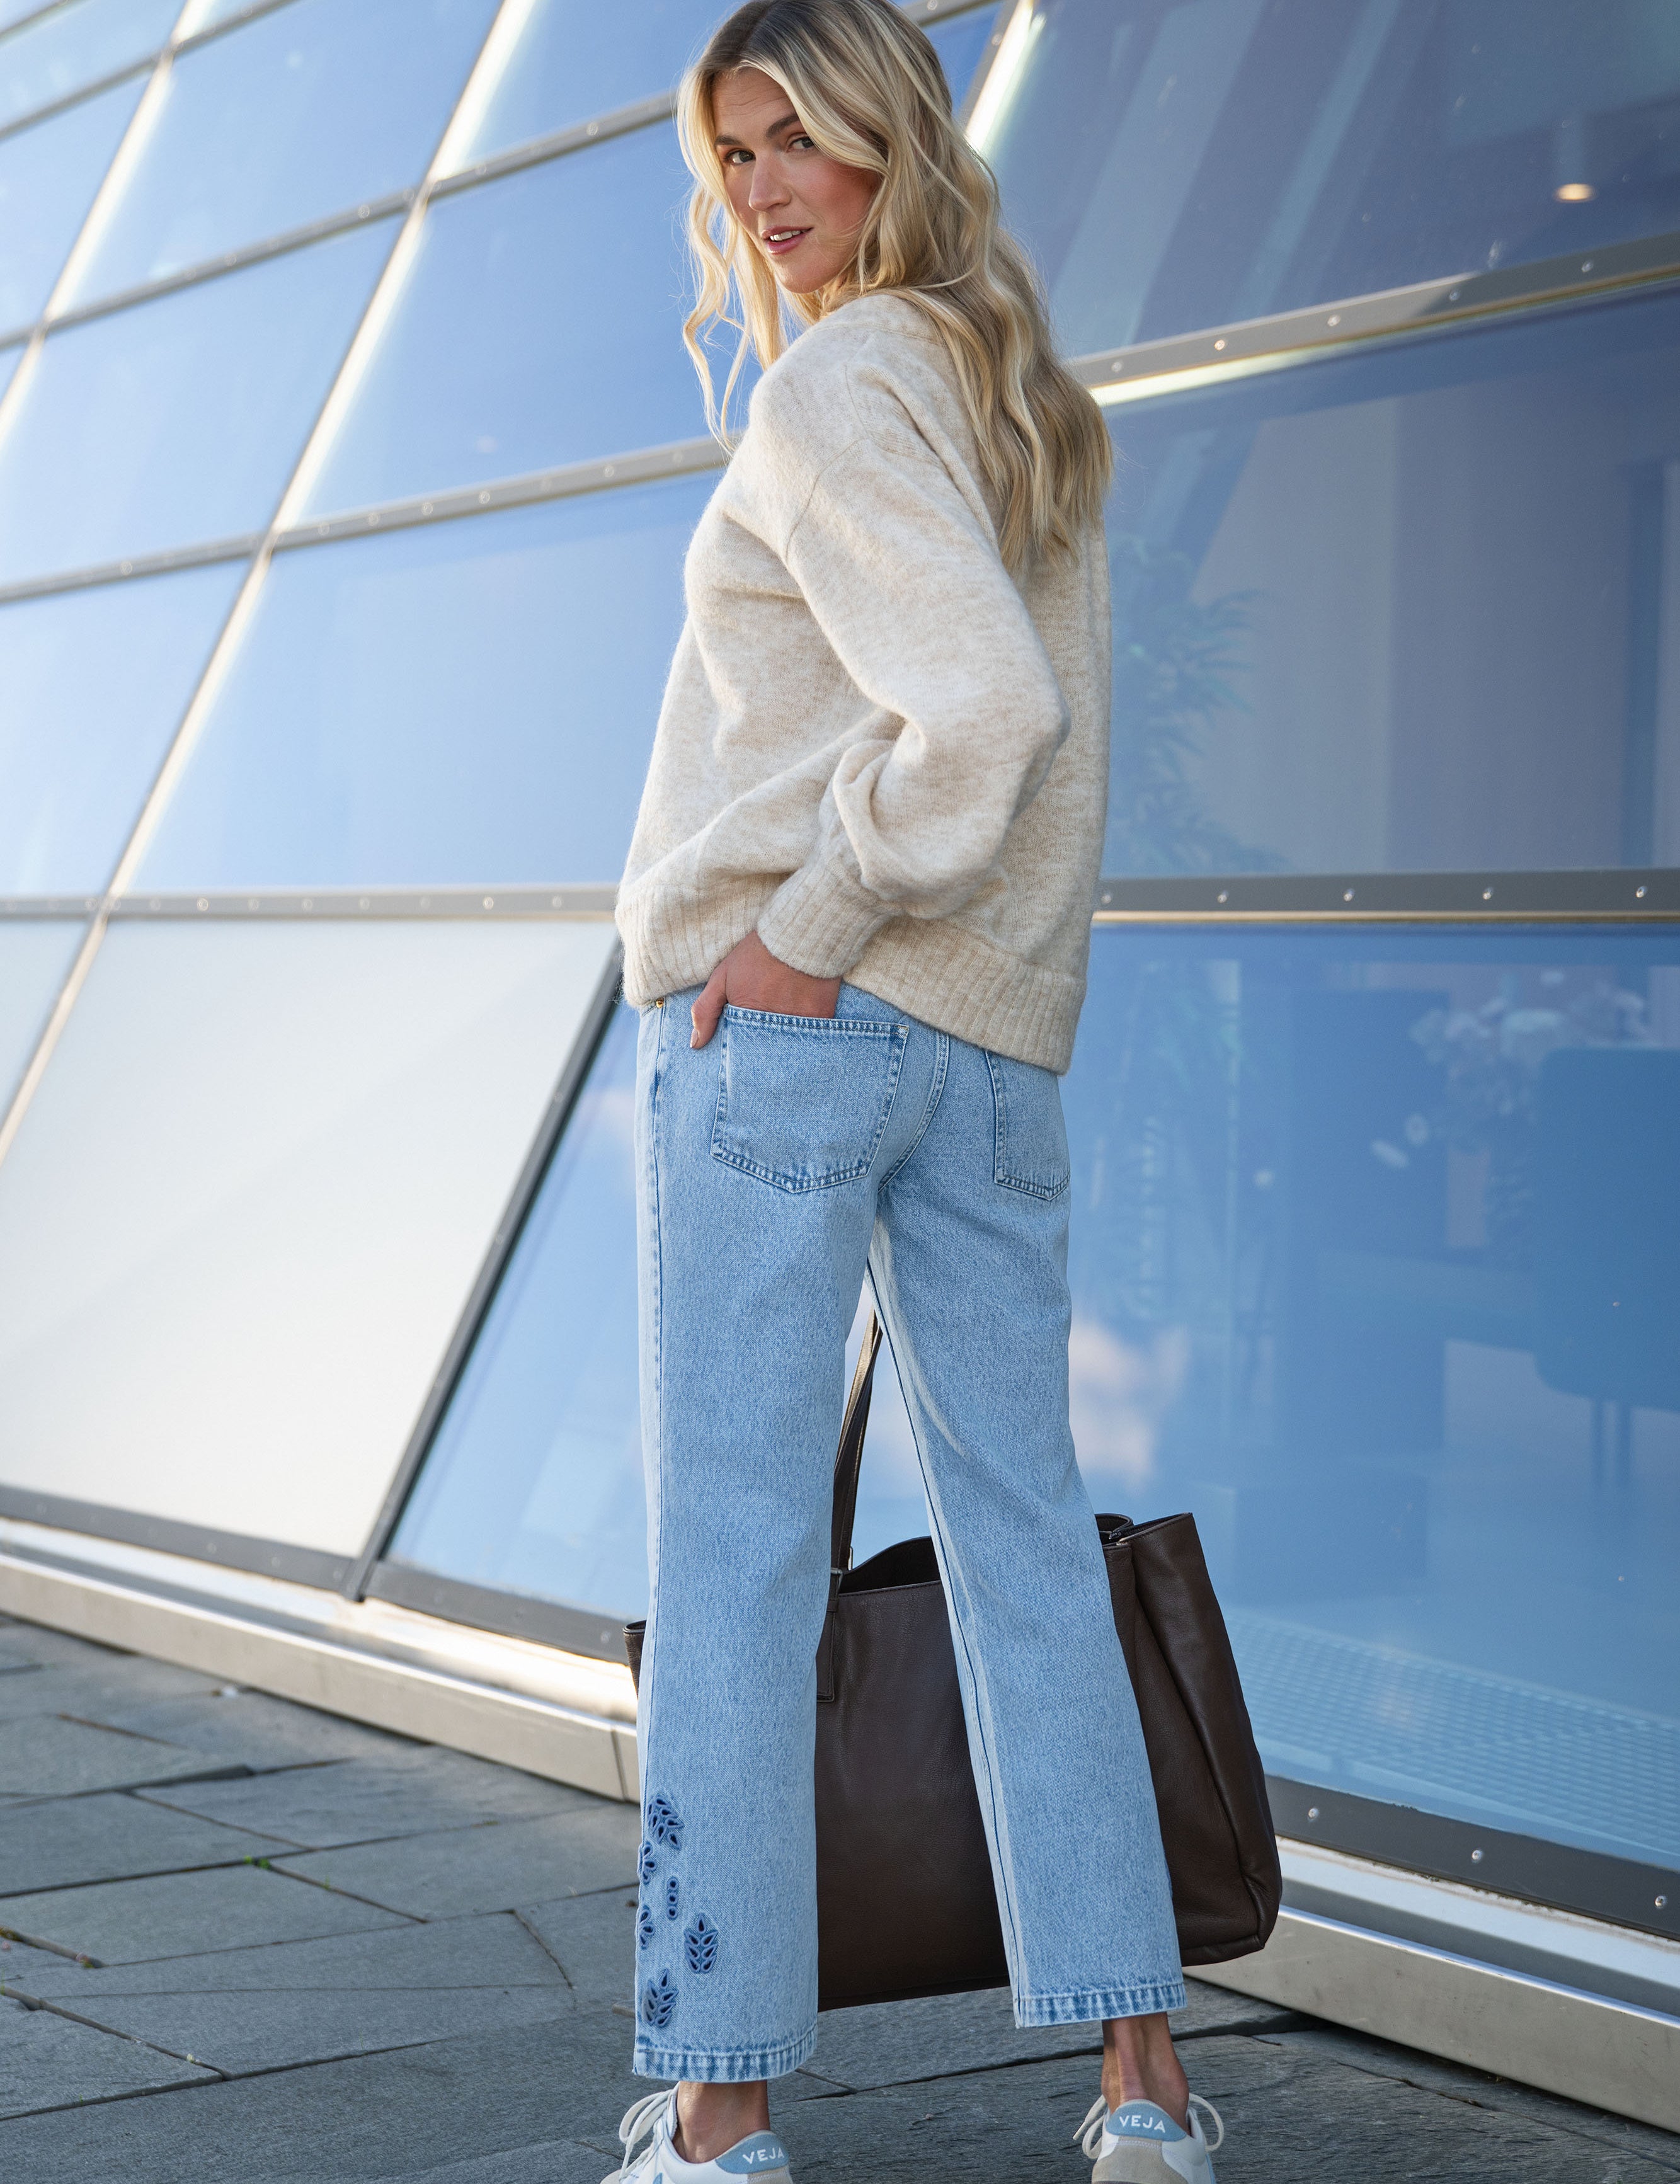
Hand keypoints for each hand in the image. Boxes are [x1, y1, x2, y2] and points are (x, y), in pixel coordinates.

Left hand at [690, 932, 840, 1047]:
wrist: (799, 932)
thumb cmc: (756, 954)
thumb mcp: (722, 977)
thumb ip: (705, 1011)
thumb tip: (695, 1044)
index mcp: (748, 1018)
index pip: (741, 1050)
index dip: (742, 1049)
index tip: (743, 1047)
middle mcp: (775, 1024)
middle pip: (767, 1052)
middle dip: (763, 1051)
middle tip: (764, 1043)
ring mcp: (801, 1022)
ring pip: (790, 1047)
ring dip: (785, 1045)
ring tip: (782, 1033)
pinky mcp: (822, 1017)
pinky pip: (814, 1037)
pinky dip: (808, 1035)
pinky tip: (802, 1024)